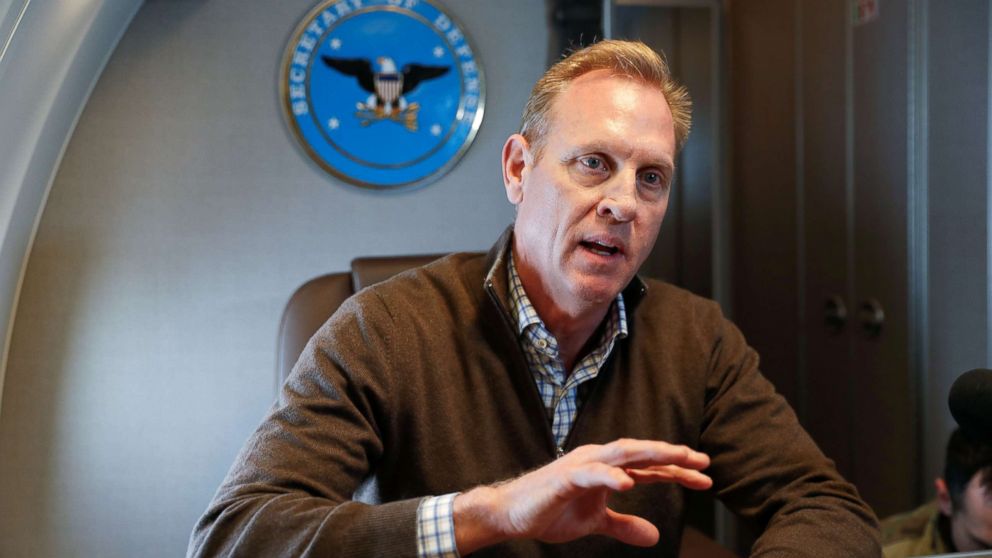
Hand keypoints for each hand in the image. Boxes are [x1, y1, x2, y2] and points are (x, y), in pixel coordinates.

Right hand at [452, 438, 711, 553]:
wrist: (511, 513)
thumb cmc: (551, 510)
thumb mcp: (595, 522)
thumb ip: (623, 525)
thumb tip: (654, 536)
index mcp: (607, 468)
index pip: (648, 467)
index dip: (677, 470)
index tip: (706, 478)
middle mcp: (598, 460)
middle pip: (642, 453)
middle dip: (673, 456)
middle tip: (703, 461)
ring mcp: (581, 466)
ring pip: (622, 454)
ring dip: (650, 454)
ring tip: (677, 457)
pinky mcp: (564, 478)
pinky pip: (591, 474)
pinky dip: (610, 475)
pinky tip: (629, 481)